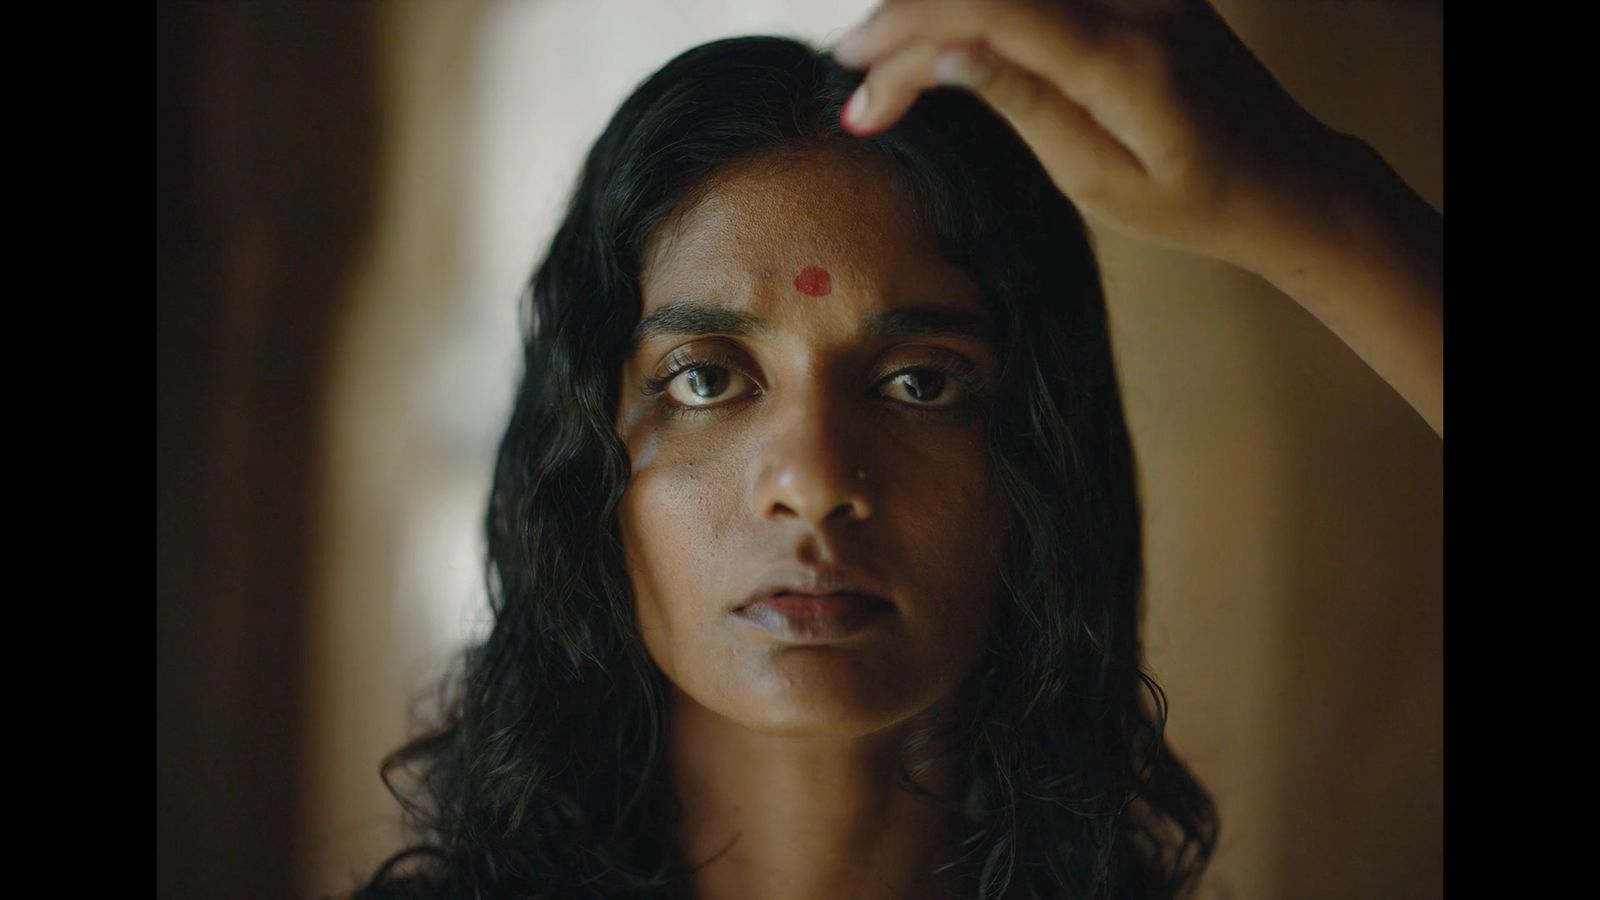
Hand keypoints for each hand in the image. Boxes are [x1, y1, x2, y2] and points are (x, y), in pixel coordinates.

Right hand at [830, 0, 1359, 274]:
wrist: (1285, 177)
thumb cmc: (1194, 201)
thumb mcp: (1098, 182)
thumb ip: (1022, 103)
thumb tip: (941, 53)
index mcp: (1126, 61)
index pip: (992, 9)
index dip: (907, 29)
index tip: (853, 75)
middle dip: (906, 25)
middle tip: (862, 93)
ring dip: (939, 16)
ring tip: (895, 74)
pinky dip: (983, 13)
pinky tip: (948, 47)